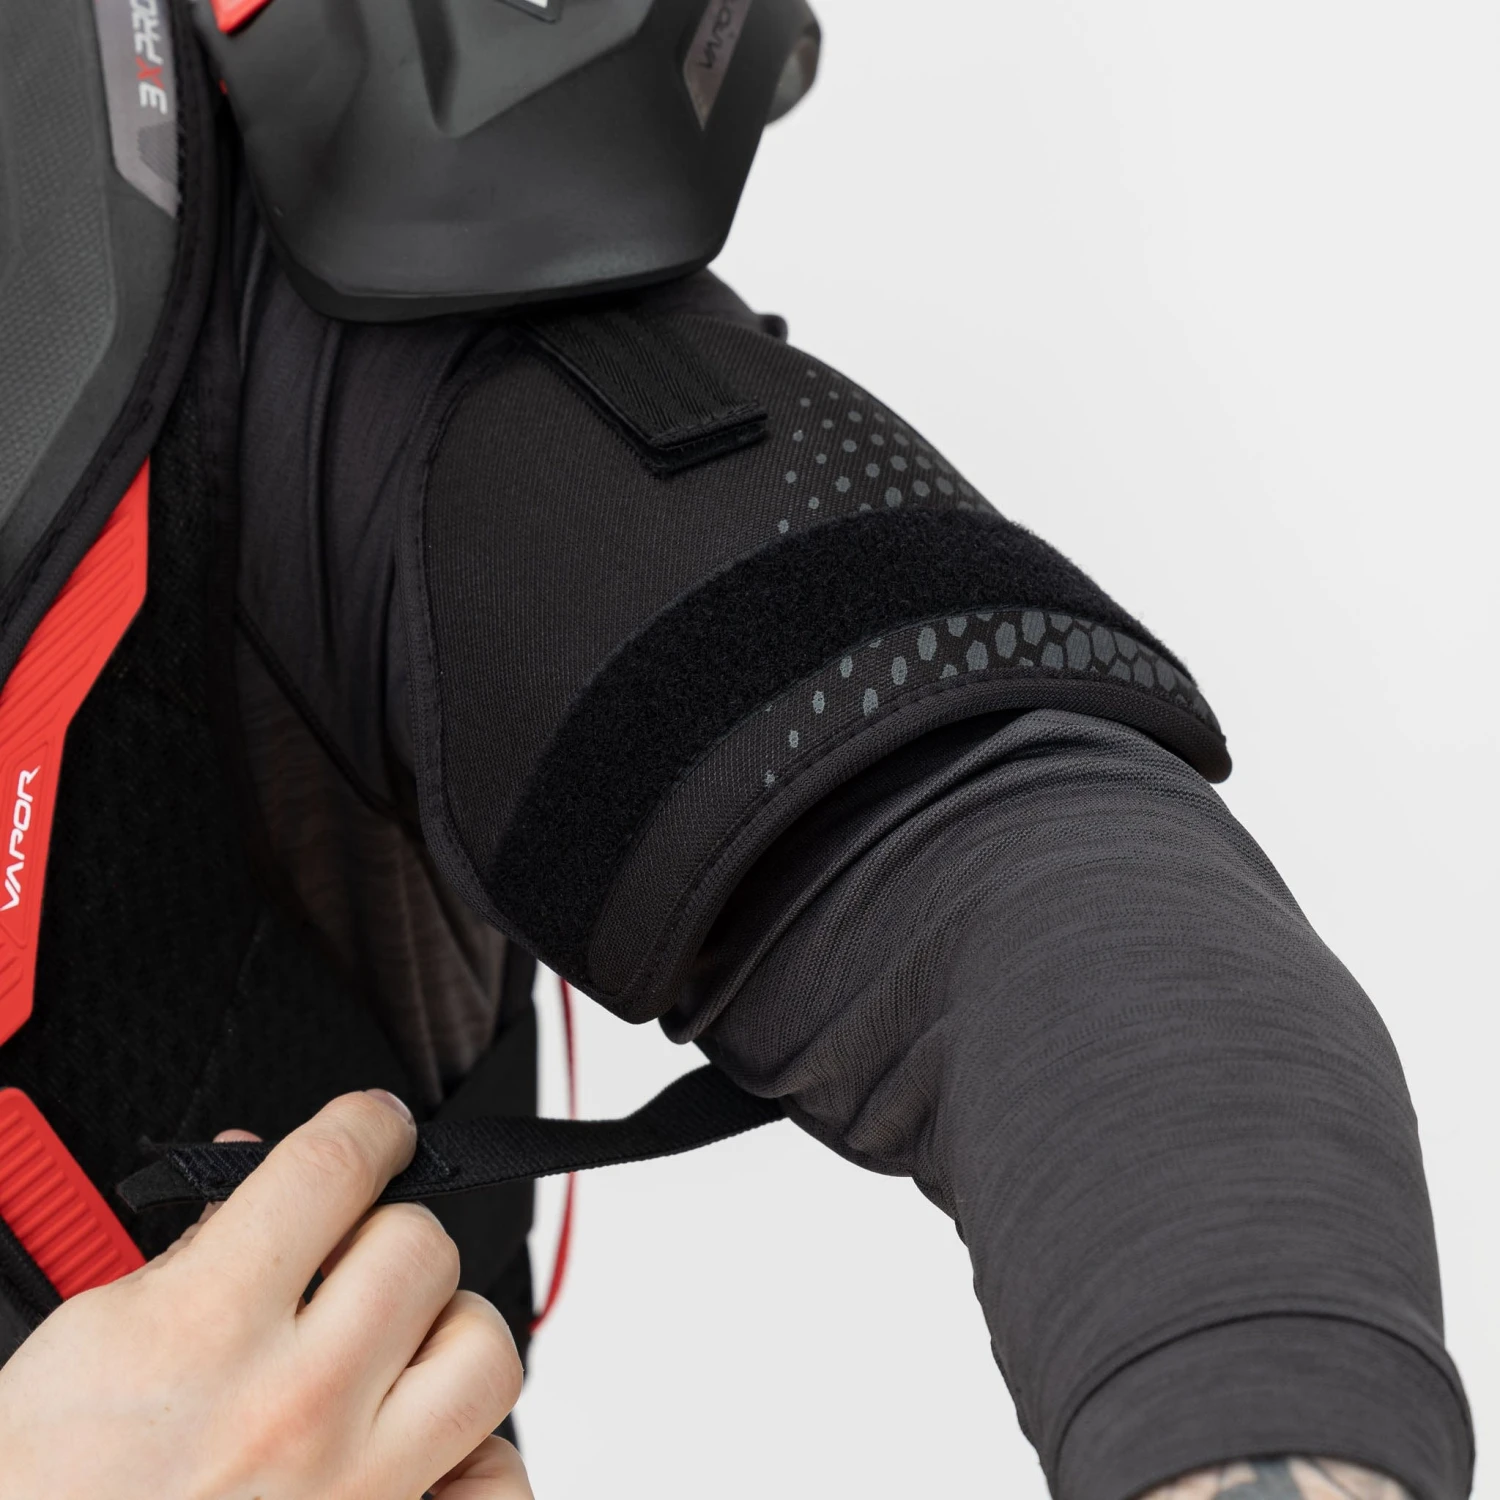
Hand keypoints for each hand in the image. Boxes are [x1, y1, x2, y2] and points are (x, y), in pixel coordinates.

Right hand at [0, 1090, 532, 1499]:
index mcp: (207, 1329)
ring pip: (481, 1348)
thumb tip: (258, 1163)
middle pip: (420, 1245)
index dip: (369, 1123)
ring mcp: (350, 1485)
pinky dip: (470, 1449)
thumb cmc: (45, 1490)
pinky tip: (420, 1435)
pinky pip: (491, 1472)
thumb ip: (191, 1246)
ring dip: (442, 1332)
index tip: (379, 1126)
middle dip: (386, 1235)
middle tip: (349, 1260)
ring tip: (388, 1347)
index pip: (333, 1167)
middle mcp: (294, 1405)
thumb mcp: (87, 1340)